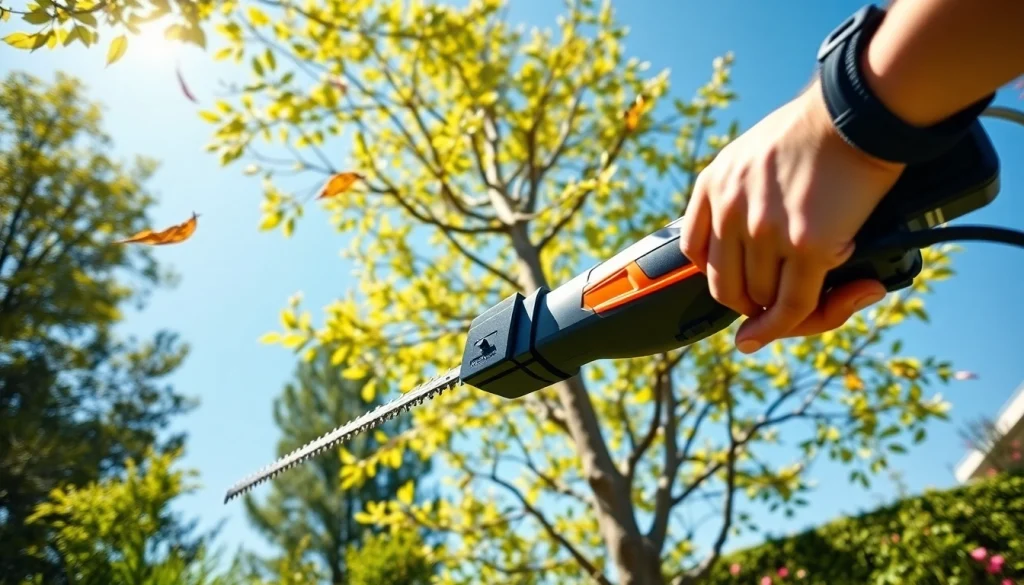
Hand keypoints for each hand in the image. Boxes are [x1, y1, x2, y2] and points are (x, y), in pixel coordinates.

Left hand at [678, 80, 905, 353]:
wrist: (859, 113)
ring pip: (763, 299)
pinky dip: (798, 325)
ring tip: (817, 300)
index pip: (695, 252)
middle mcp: (730, 210)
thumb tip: (753, 237)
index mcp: (712, 185)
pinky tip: (812, 321)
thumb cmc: (819, 129)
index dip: (720, 276)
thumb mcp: (753, 150)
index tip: (741, 285)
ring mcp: (766, 231)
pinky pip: (794, 305)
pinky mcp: (807, 246)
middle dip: (750, 306)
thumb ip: (742, 190)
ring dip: (785, 312)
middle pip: (727, 287)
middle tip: (776, 308)